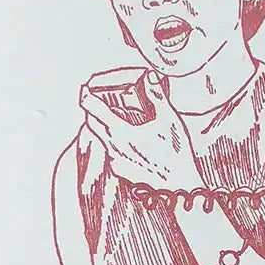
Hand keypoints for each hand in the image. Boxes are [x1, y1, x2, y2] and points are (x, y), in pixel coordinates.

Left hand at [80, 72, 201, 190]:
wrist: (178, 188)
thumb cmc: (175, 153)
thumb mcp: (169, 119)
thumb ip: (157, 95)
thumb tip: (150, 76)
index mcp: (120, 132)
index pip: (93, 109)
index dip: (87, 96)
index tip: (85, 88)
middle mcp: (112, 147)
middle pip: (92, 124)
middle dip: (92, 110)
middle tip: (97, 99)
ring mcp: (116, 160)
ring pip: (101, 138)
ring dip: (104, 126)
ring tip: (116, 117)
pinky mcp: (121, 170)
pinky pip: (111, 152)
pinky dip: (114, 141)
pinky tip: (129, 139)